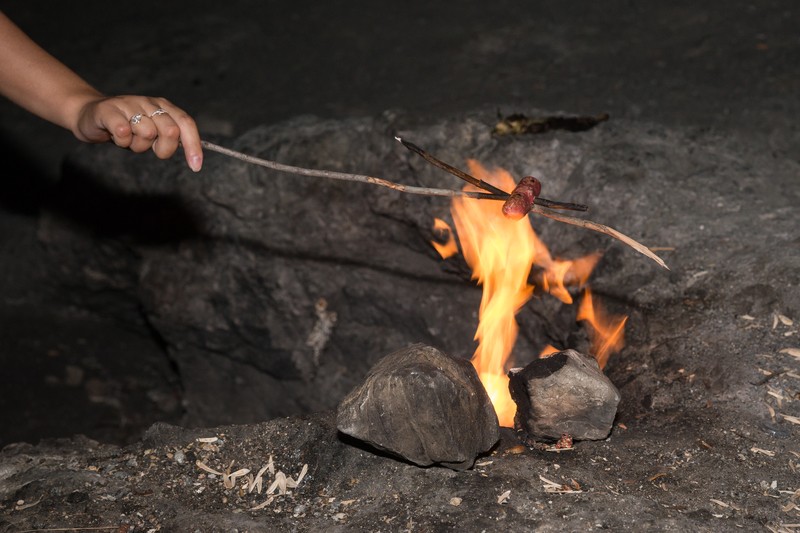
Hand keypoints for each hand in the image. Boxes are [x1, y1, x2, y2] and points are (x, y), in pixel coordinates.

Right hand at [74, 95, 202, 171]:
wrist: (90, 115)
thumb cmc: (126, 127)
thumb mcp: (152, 133)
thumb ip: (170, 139)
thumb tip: (195, 156)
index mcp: (164, 106)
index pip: (186, 123)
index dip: (194, 145)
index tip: (196, 166)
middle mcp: (149, 102)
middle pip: (171, 131)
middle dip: (163, 148)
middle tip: (148, 147)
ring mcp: (129, 103)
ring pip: (147, 133)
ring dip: (137, 144)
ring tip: (128, 138)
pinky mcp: (109, 109)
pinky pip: (124, 132)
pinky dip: (122, 141)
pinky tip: (115, 135)